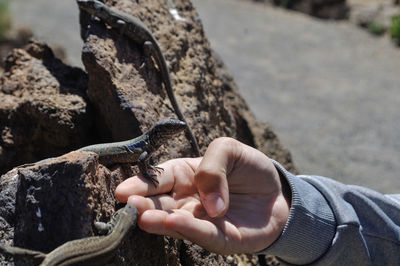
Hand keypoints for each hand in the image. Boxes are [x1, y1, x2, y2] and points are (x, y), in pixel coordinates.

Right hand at [116, 137, 290, 253]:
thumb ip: (213, 166)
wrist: (278, 193)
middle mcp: (188, 201)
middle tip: (127, 204)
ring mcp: (202, 221)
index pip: (159, 178)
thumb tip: (209, 203)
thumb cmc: (248, 169)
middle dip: (143, 203)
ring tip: (142, 217)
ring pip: (176, 222)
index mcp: (185, 175)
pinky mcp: (221, 239)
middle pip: (161, 203)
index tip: (122, 190)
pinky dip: (188, 229)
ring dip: (159, 220)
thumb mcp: (229, 150)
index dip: (141, 183)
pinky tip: (173, 223)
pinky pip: (203, 234)